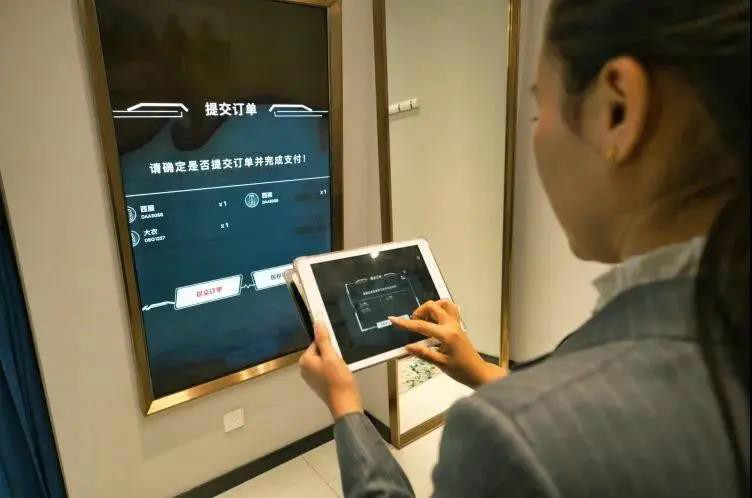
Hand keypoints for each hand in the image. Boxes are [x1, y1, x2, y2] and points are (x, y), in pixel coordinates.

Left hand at [299, 320, 362, 419]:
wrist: (345, 403)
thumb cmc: (338, 380)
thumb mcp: (332, 356)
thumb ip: (323, 339)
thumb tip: (317, 322)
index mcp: (305, 361)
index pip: (317, 342)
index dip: (329, 344)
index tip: (337, 351)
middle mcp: (304, 369)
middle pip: (320, 351)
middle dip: (331, 353)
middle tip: (340, 361)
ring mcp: (311, 377)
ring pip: (324, 360)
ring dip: (334, 361)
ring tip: (341, 369)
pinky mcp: (319, 383)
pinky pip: (326, 369)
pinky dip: (334, 369)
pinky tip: (340, 375)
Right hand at [389, 300, 507, 388]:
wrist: (478, 372)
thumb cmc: (461, 370)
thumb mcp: (440, 364)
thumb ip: (423, 353)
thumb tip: (408, 347)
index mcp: (447, 335)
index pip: (422, 326)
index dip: (406, 323)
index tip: (394, 319)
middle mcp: (452, 325)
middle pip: (433, 307)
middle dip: (420, 312)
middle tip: (413, 323)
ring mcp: (456, 324)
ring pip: (443, 304)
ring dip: (431, 308)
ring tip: (424, 320)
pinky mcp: (458, 325)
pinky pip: (450, 310)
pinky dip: (439, 310)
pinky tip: (433, 321)